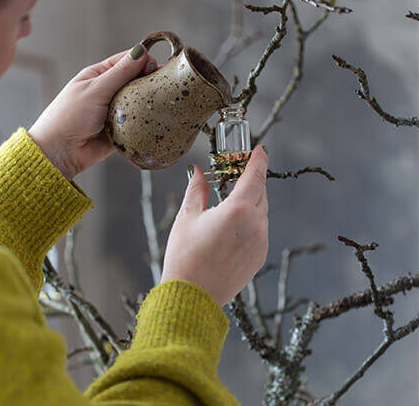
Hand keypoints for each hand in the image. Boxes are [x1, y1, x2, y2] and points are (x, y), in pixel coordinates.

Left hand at [29, 45, 157, 180]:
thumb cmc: (69, 117)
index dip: (143, 61)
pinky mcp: (123, 129)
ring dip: (148, 102)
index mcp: (100, 76)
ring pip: (140, 102)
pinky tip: (155, 119)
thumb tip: (140, 51)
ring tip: (160, 102)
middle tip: (160, 85)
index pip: (127, 61)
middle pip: (137, 81)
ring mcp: (117, 111)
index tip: (154, 68)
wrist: (61, 152)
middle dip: (149, 81)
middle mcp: (110, 92)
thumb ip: (120, 72)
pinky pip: (139, 122)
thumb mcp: (96, 89)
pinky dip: (146, 121)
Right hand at [161, 145, 269, 305]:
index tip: (261, 149)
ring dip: (252, 202)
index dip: (259, 160)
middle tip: (239, 174)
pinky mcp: (260, 257)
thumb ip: (197, 189)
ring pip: (262, 212)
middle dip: (253, 181)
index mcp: (238, 211)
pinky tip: (233, 226)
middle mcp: (256, 225)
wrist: (192, 297)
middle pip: (261, 193)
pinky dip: (252, 221)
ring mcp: (261, 243)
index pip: (255, 176)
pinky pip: (261, 230)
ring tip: (231, 202)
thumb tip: (199, 171)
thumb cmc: (185, 256)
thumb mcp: (188, 217)